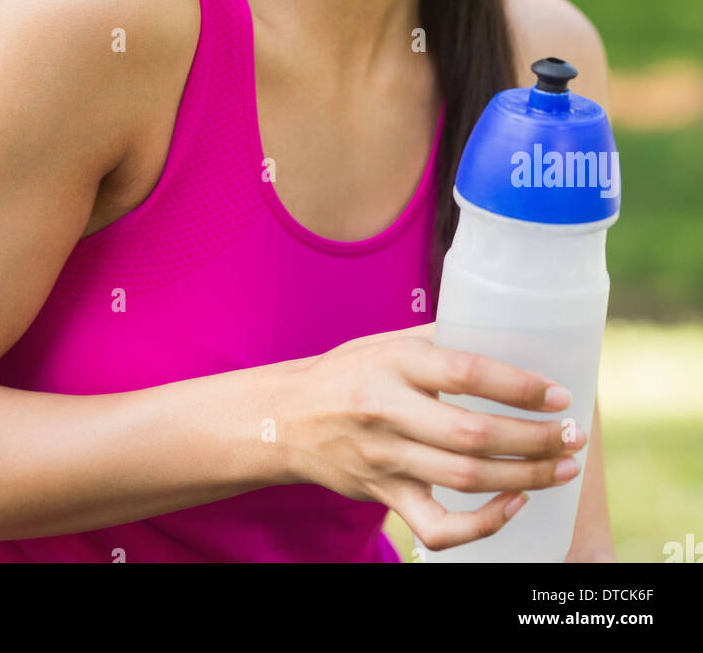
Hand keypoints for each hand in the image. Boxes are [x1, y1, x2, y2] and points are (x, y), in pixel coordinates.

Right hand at [287, 321, 587, 552]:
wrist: (285, 418)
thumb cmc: (348, 371)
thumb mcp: (387, 342)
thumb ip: (440, 341)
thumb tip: (506, 331)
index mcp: (395, 362)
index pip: (467, 373)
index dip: (519, 386)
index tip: (559, 394)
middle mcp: (388, 410)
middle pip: (474, 434)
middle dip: (534, 439)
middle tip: (573, 435)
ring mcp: (385, 458)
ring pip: (465, 479)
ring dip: (526, 477)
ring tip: (564, 467)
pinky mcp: (384, 495)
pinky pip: (438, 527)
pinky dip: (483, 524)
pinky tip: (513, 505)